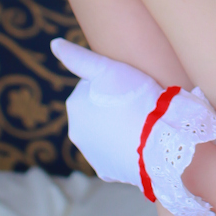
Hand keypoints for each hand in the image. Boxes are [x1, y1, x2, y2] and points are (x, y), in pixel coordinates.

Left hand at [50, 38, 215, 215]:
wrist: (161, 140)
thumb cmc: (135, 99)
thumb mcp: (107, 68)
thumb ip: (78, 57)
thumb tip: (54, 43)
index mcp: (75, 106)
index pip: (92, 86)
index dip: (113, 83)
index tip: (130, 86)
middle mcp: (76, 133)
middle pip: (97, 111)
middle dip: (112, 107)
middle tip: (137, 102)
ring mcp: (91, 155)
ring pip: (106, 133)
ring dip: (118, 127)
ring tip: (141, 121)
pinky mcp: (108, 172)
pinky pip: (116, 155)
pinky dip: (125, 148)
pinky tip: (139, 141)